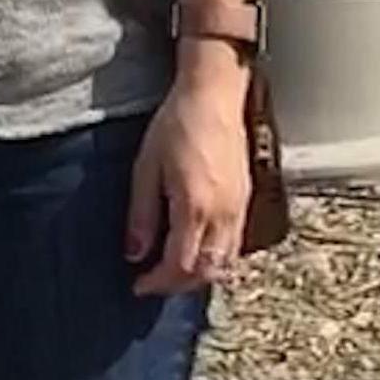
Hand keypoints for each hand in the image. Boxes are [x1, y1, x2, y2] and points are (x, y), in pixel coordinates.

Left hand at [126, 64, 253, 296]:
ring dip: (199, 275)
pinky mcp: (245, 199)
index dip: (157, 283)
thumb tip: (134, 252)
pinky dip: (217, 259)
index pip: (179, 266)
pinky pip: (235, 244)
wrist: (213, 95)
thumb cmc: (177, 124)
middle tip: (153, 282)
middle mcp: (222, 214)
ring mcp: (238, 208)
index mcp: (194, 207)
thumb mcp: (146, 168)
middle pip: (205, 271)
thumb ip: (141, 215)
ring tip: (174, 270)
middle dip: (177, 285)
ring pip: (225, 263)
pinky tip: (198, 250)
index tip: (138, 284)